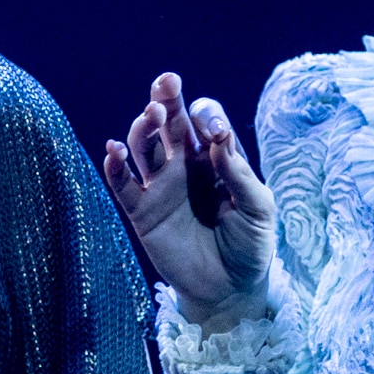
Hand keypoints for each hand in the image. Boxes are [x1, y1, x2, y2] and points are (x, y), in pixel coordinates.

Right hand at [102, 73, 276, 331]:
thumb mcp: (259, 209)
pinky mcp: (142, 211)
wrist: (229, 290)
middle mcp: (186, 165)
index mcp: (217, 159)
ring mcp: (162, 186)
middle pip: (170, 123)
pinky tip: (114, 150)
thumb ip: (240, 174)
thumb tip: (217, 139)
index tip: (214, 132)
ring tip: (151, 118)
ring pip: (144, 145)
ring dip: (144, 128)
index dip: (206, 117)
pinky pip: (123, 184)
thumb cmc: (250, 246)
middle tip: (166, 83)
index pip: (206, 123)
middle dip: (166, 100)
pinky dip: (115, 166)